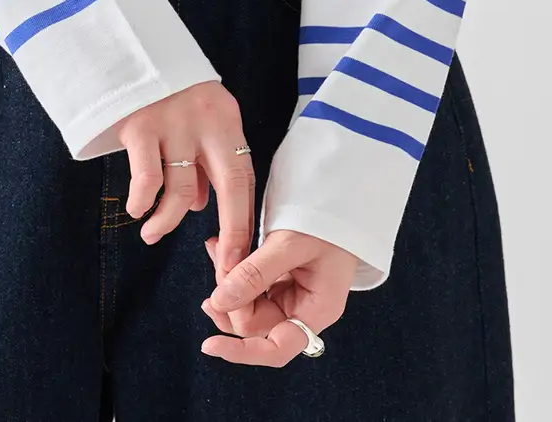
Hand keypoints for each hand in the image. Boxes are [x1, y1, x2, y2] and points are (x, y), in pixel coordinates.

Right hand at [116, 82, 254, 274]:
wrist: (131, 50)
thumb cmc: (169, 92)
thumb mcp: (199, 119)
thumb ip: (204, 160)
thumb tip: (204, 207)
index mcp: (226, 121)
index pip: (245, 178)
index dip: (245, 221)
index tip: (241, 259)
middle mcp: (207, 122)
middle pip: (231, 187)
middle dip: (231, 234)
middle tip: (222, 269)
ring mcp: (174, 123)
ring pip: (182, 191)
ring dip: (167, 221)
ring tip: (152, 234)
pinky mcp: (140, 125)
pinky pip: (146, 178)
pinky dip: (143, 201)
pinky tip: (138, 209)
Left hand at [198, 230, 359, 366]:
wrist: (342, 198)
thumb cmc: (329, 221)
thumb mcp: (291, 244)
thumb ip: (255, 273)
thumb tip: (220, 301)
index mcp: (315, 310)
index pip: (276, 349)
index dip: (241, 352)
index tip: (209, 345)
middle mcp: (303, 309)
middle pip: (255, 324)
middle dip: (230, 299)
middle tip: (219, 260)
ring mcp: (292, 294)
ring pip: (248, 304)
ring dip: (228, 281)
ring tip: (217, 249)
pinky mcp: (281, 279)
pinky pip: (250, 284)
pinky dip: (235, 269)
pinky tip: (224, 249)